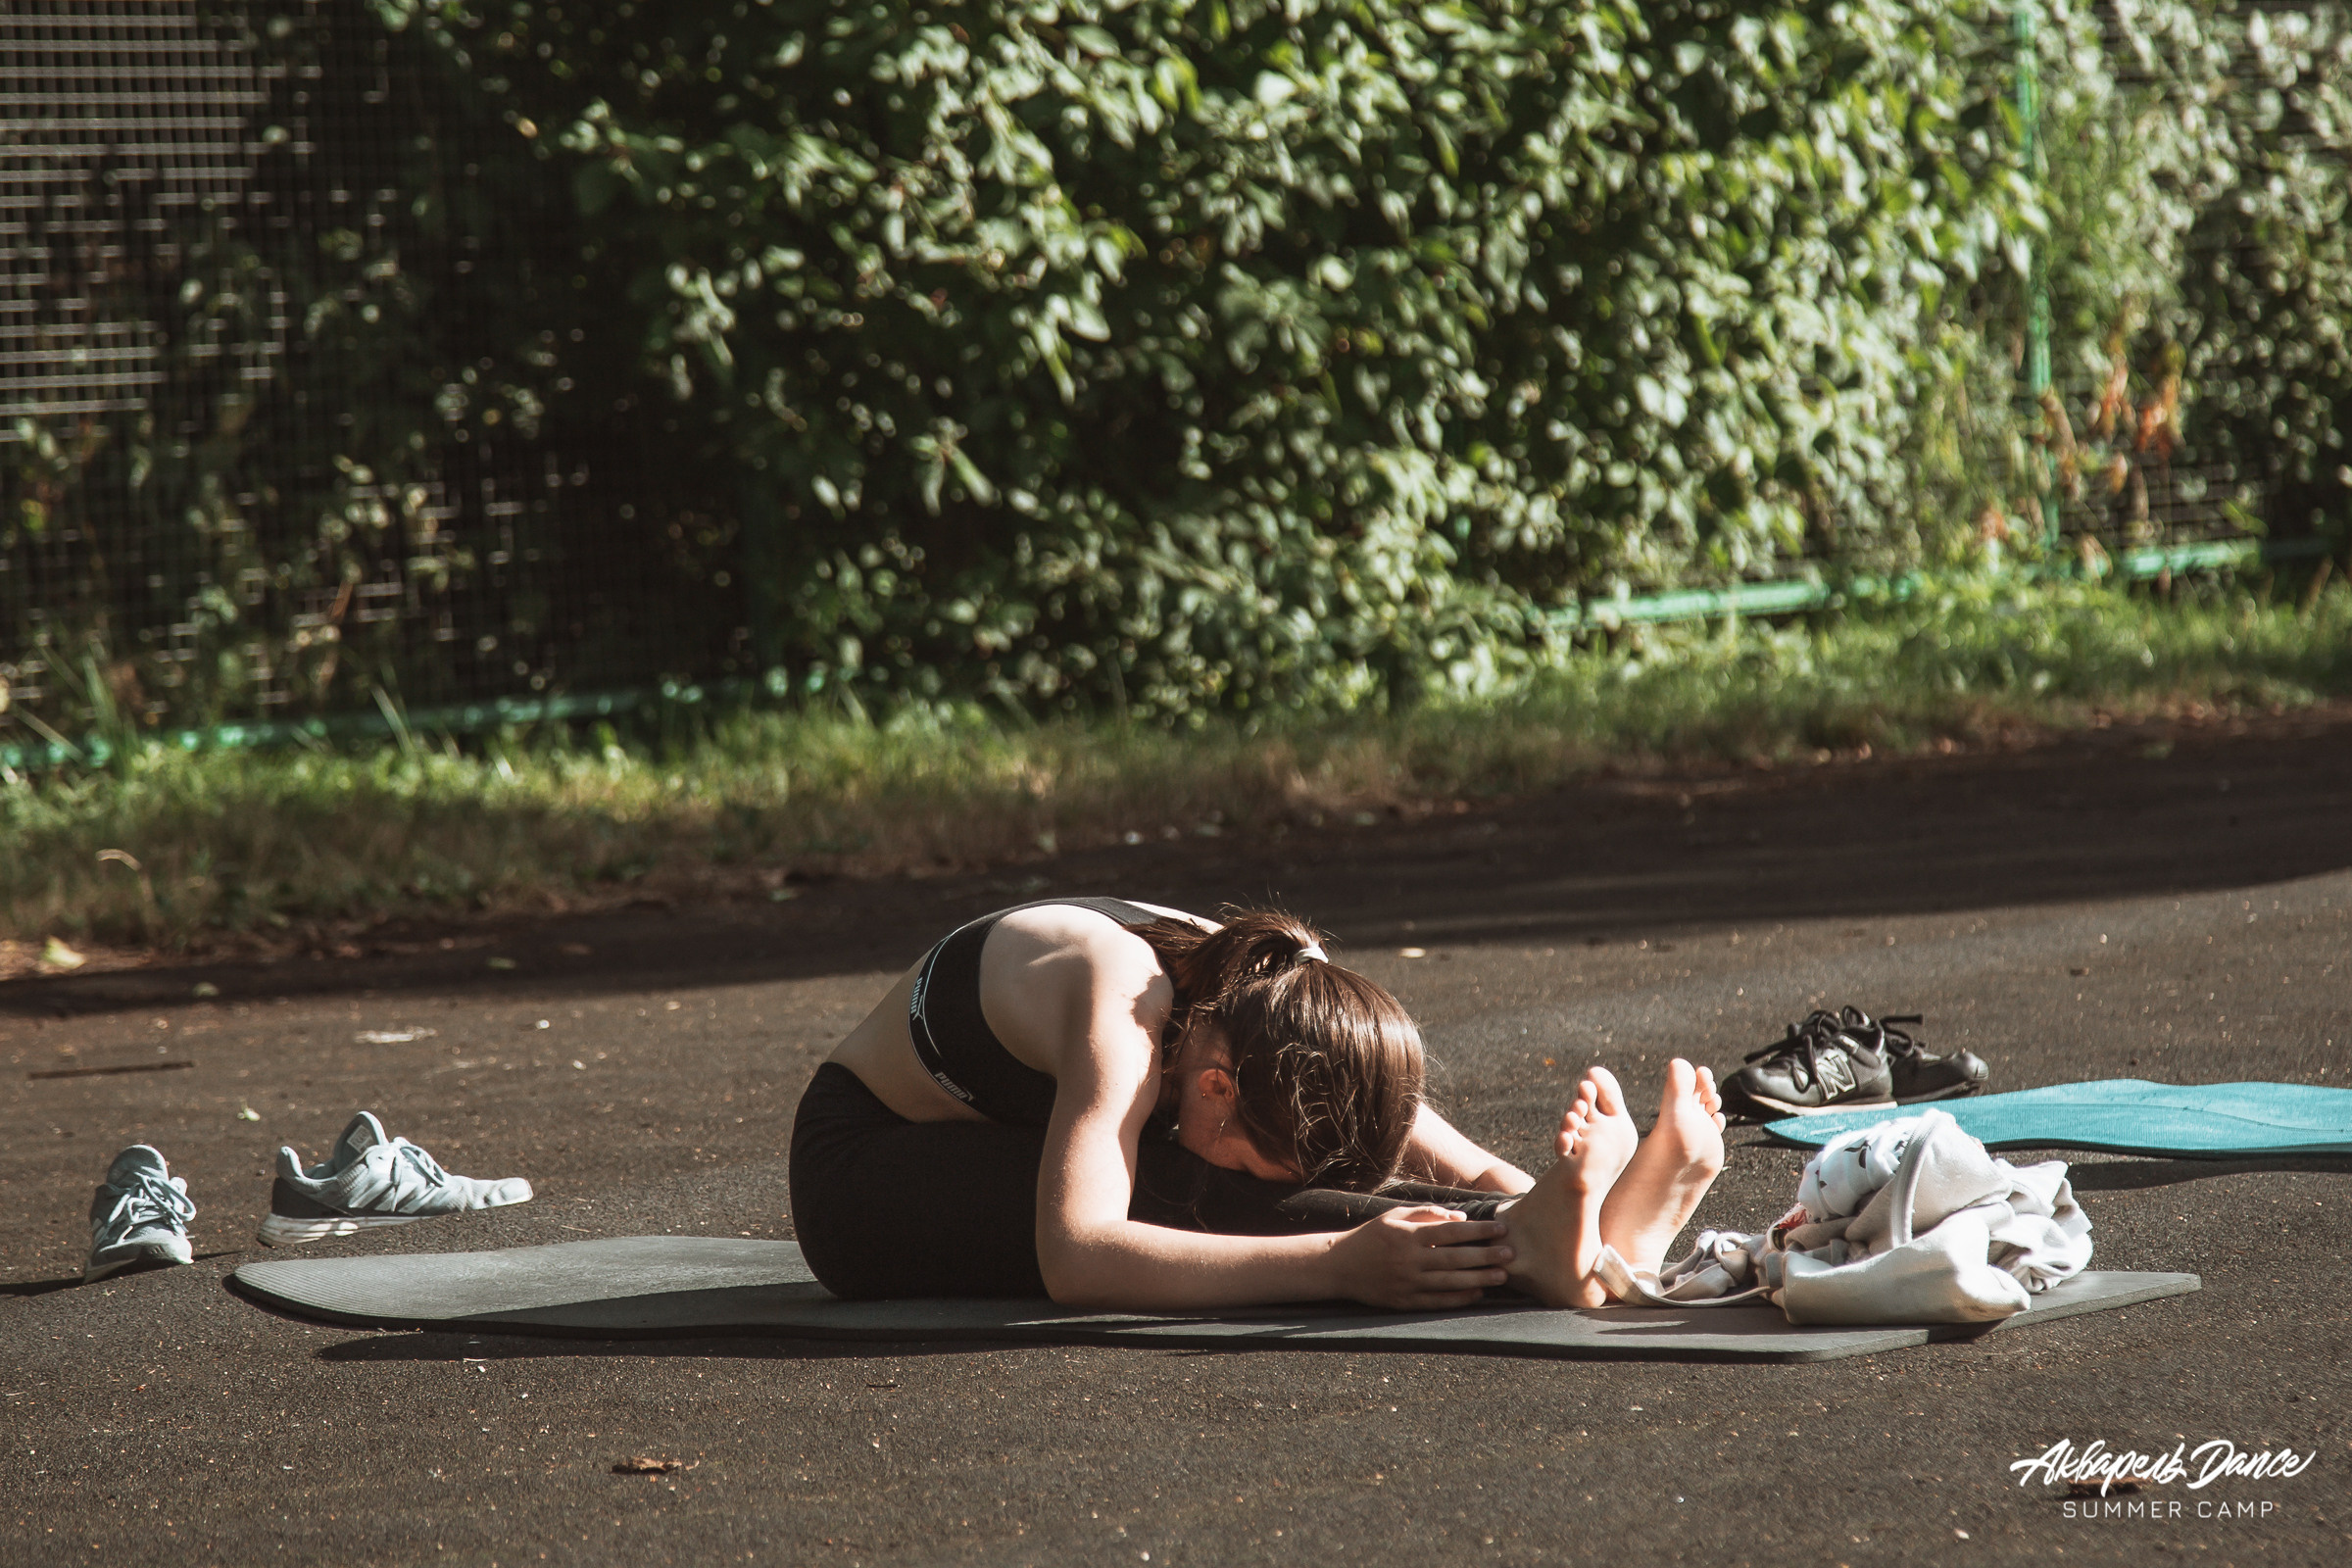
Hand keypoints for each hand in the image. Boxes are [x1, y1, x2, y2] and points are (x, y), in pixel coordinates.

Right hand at [1326, 1206, 1512, 1310]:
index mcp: (1408, 1235)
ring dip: (1479, 1279)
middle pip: (1456, 1258)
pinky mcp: (1405, 1302)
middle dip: (1486, 1256)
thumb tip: (1460, 1218)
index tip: (1500, 1230)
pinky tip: (1478, 1294)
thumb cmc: (1371, 1236)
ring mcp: (1408, 1283)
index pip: (1451, 1232)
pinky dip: (1460, 1299)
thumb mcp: (1394, 1216)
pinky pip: (1438, 1301)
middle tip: (1511, 1253)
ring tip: (1502, 1276)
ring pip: (1451, 1283)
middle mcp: (1410, 1260)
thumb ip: (1427, 1213)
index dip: (1478, 1231)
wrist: (1339, 1266)